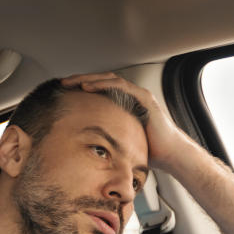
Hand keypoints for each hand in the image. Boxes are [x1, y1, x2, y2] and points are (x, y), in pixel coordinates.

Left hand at [61, 72, 191, 172]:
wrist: (171, 154)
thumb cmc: (150, 151)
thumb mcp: (122, 143)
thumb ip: (109, 140)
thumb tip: (89, 151)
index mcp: (126, 104)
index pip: (102, 90)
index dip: (84, 88)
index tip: (66, 92)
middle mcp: (133, 96)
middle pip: (103, 81)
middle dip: (82, 80)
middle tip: (63, 83)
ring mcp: (139, 95)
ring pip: (109, 79)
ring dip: (89, 79)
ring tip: (71, 82)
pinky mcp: (144, 98)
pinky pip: (120, 86)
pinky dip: (103, 84)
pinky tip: (88, 87)